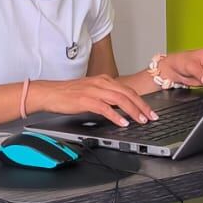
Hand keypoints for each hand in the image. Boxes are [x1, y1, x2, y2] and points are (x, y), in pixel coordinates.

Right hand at [29, 75, 155, 126]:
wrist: (51, 93)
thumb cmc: (70, 94)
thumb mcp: (92, 91)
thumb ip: (107, 96)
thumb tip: (122, 107)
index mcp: (105, 80)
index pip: (128, 90)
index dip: (142, 101)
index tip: (151, 111)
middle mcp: (101, 83)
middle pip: (128, 94)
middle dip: (142, 106)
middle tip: (152, 117)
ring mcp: (94, 91)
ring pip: (119, 99)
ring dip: (132, 111)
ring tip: (141, 120)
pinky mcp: (86, 100)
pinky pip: (105, 108)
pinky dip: (116, 116)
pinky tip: (122, 123)